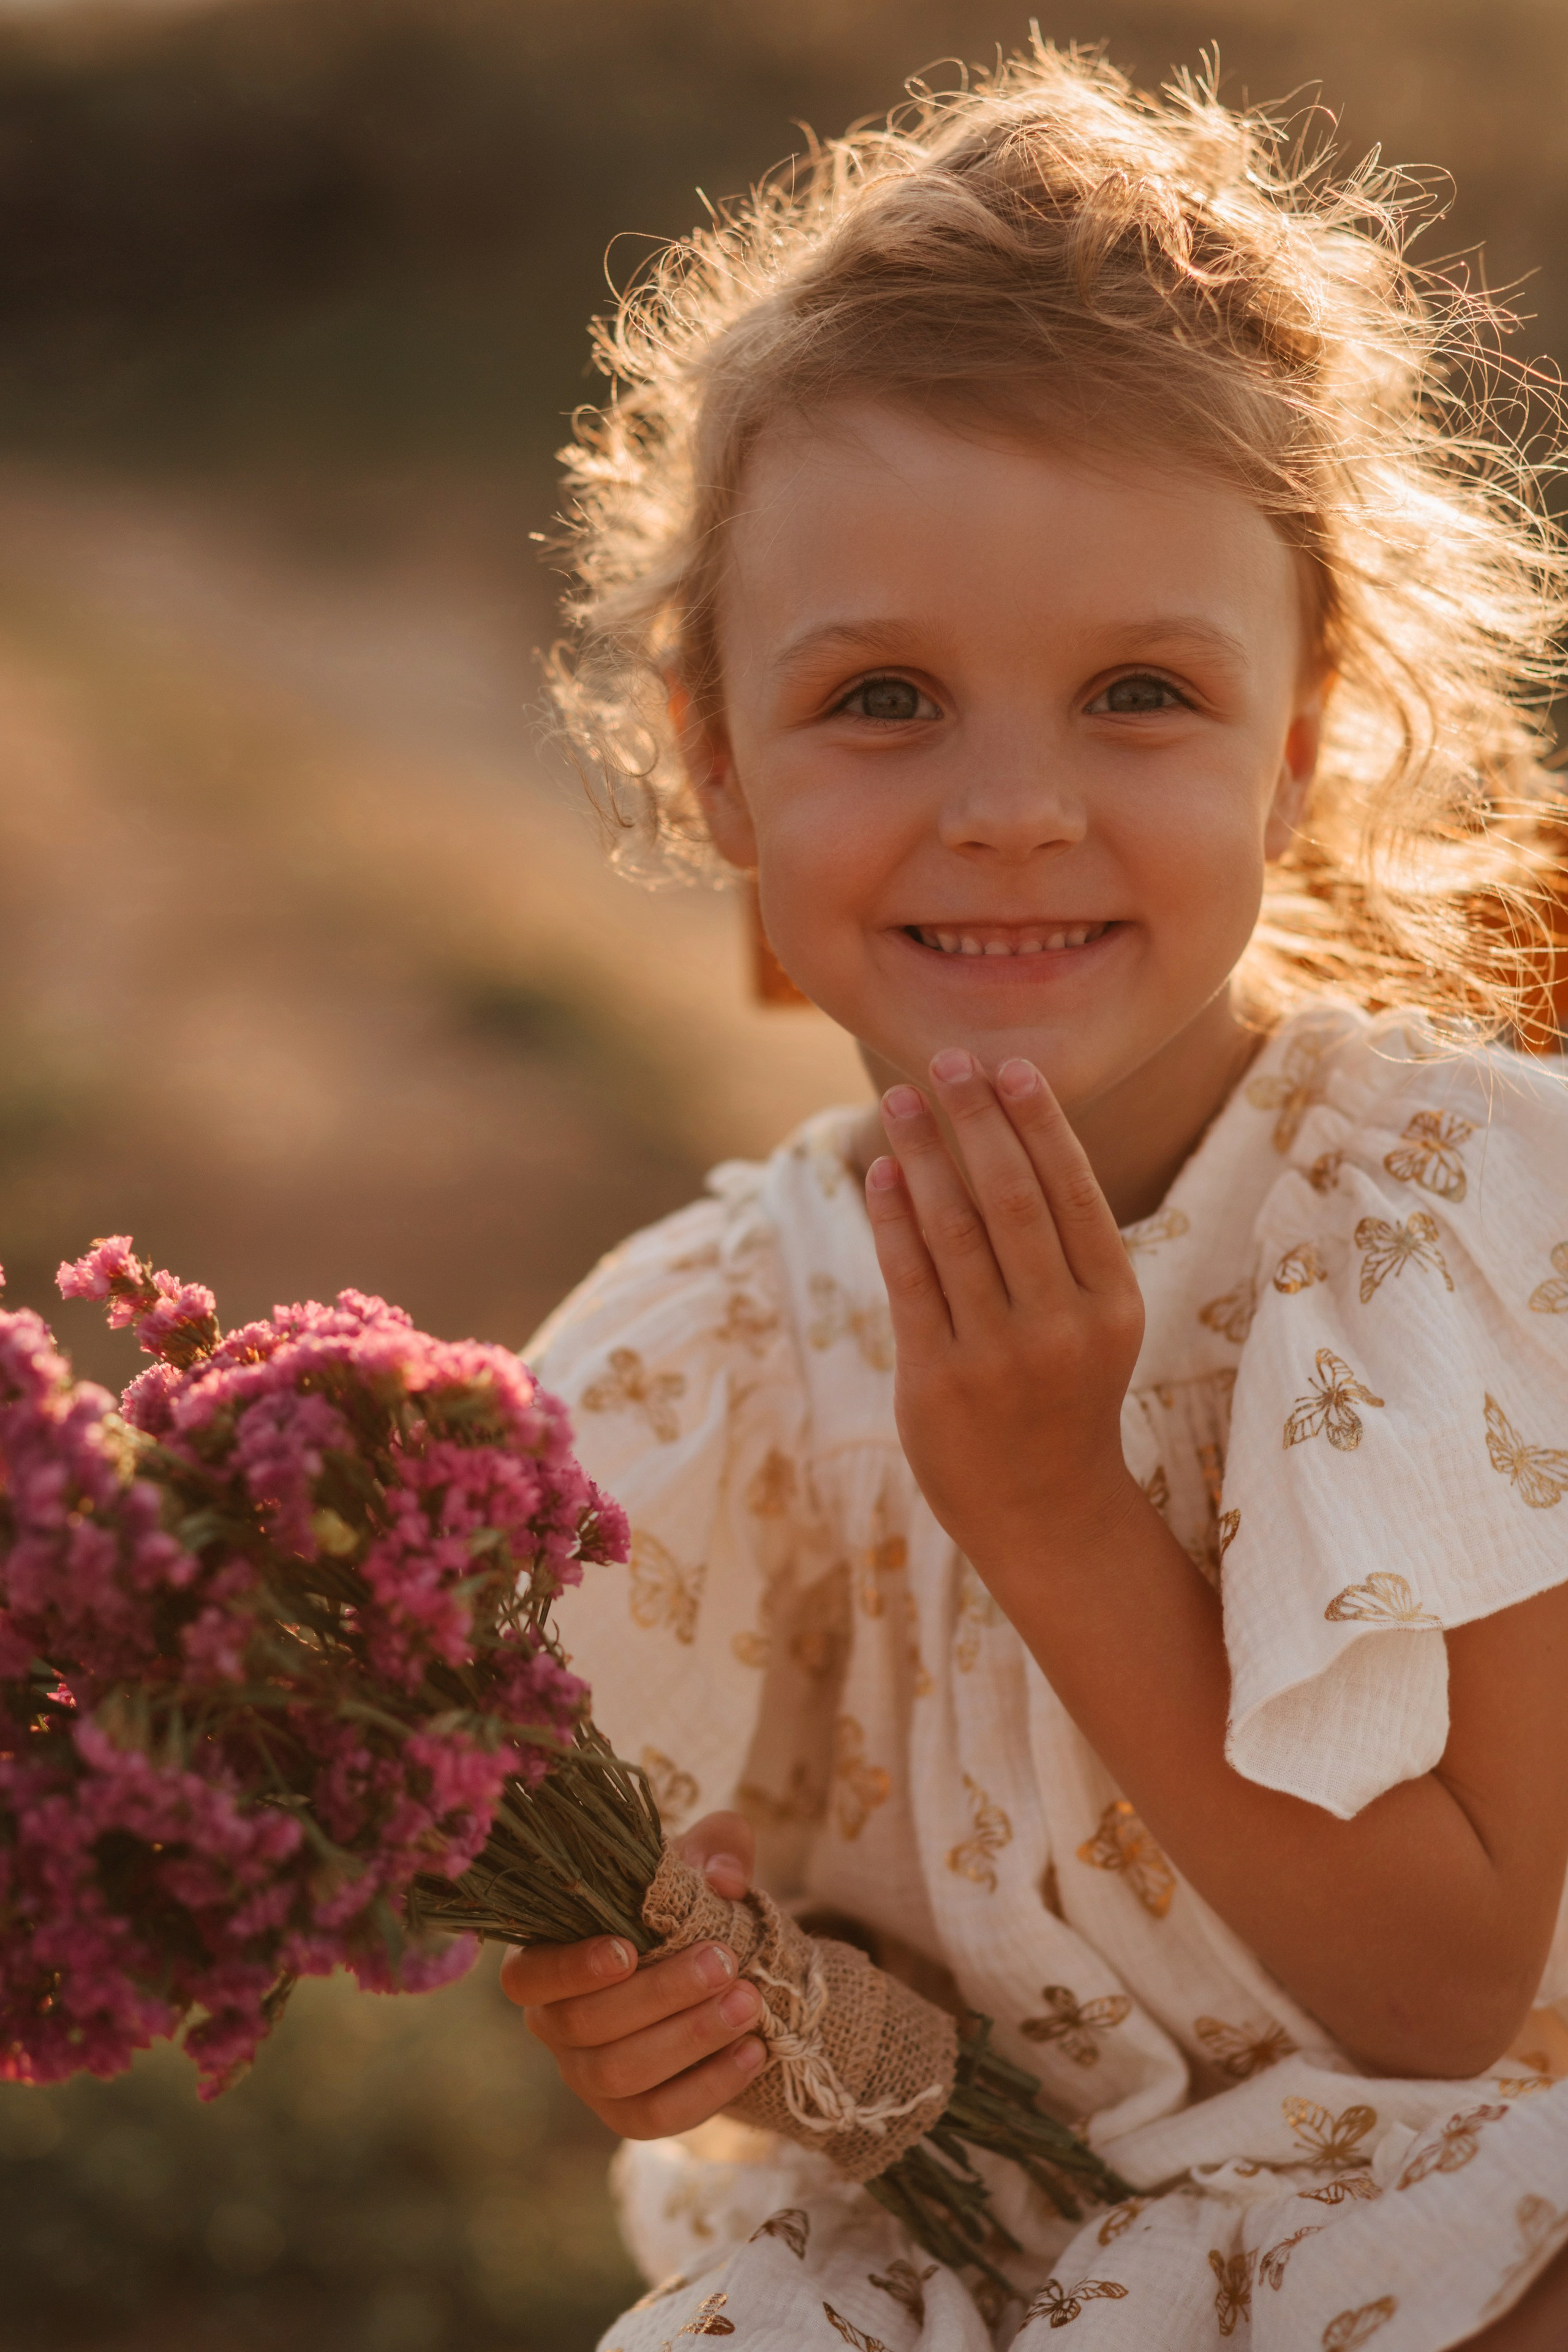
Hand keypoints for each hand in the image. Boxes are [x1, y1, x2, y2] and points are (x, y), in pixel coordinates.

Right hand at [498, 1810, 766, 2138]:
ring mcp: (585, 2076)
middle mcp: (553, 2023)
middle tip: (722, 1964)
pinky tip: (754, 2051)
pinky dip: (708, 2088)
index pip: (529, 1976)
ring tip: (749, 2005)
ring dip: (690, 2039)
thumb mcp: (703, 1858)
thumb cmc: (686, 1901)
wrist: (710, 1966)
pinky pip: (658, 2117)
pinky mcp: (626, 2116)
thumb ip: (716, 1849)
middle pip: (586, 2024)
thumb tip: (723, 1879)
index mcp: (546, 1958)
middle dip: (660, 1994)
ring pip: (621, 2074)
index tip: (629, 1949)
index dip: (571, 1968)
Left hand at [864, 1049, 1145, 1579]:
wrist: (1046, 1512)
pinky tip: (881, 1170)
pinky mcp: (937, 1381)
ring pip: (953, 1229)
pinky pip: (909, 1278)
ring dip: (922, 1153)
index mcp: (1112, 1303)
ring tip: (898, 1100)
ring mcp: (997, 1357)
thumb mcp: (1091, 1323)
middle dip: (975, 1119)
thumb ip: (1060, 1247)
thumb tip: (1003, 1134)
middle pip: (1011, 1196)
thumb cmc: (1064, 1396)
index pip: (1072, 1191)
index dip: (1039, 1122)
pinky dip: (892, 1215)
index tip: (1010, 1064)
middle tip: (945, 1060)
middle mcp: (1060, 1327)